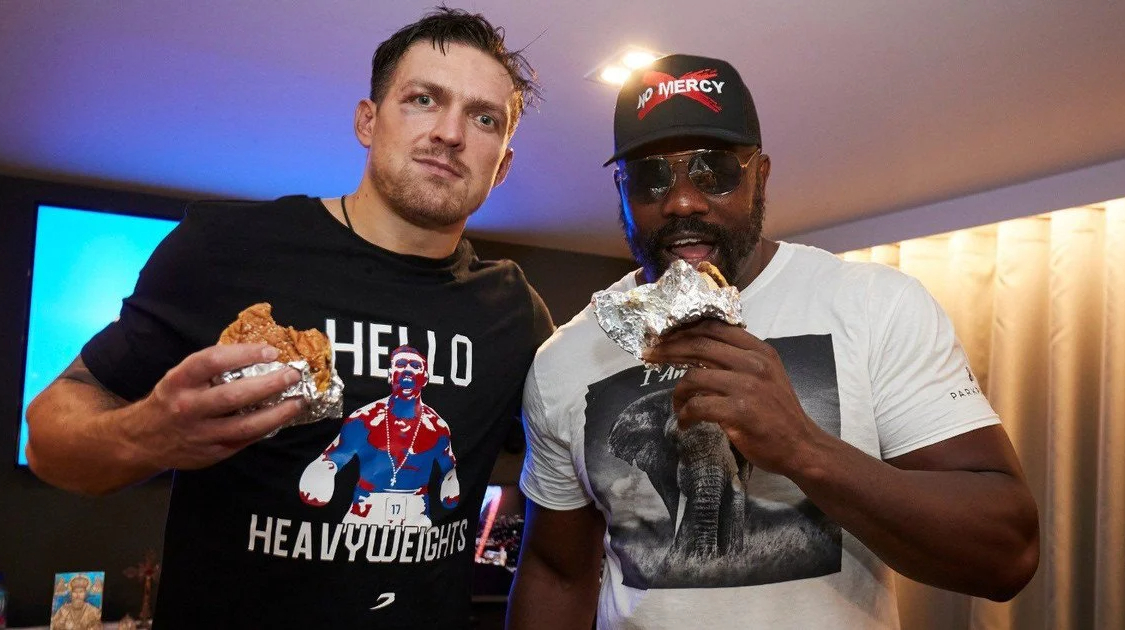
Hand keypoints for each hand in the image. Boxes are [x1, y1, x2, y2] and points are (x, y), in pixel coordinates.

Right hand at [127, 343, 305, 469]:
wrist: (142, 440)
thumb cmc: (171, 399)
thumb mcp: (180, 378)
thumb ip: (211, 368)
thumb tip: (258, 353)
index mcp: (179, 381)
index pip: (212, 361)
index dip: (244, 353)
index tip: (271, 351)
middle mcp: (188, 407)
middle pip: (233, 395)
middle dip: (268, 384)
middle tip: (292, 375)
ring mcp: (200, 434)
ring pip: (244, 425)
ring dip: (277, 413)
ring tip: (299, 401)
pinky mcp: (211, 454)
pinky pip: (245, 441)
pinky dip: (267, 429)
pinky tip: (282, 418)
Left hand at [643, 319, 821, 474]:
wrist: (801, 447)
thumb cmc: (778, 413)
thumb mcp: (766, 375)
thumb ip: (738, 359)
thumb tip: (697, 349)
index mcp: (760, 350)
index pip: (714, 327)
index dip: (684, 329)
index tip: (664, 335)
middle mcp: (754, 363)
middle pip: (699, 345)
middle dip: (669, 349)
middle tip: (650, 356)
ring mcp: (747, 386)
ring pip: (694, 377)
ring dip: (677, 392)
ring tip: (677, 405)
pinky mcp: (740, 411)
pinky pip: (698, 405)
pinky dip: (685, 414)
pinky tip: (685, 423)